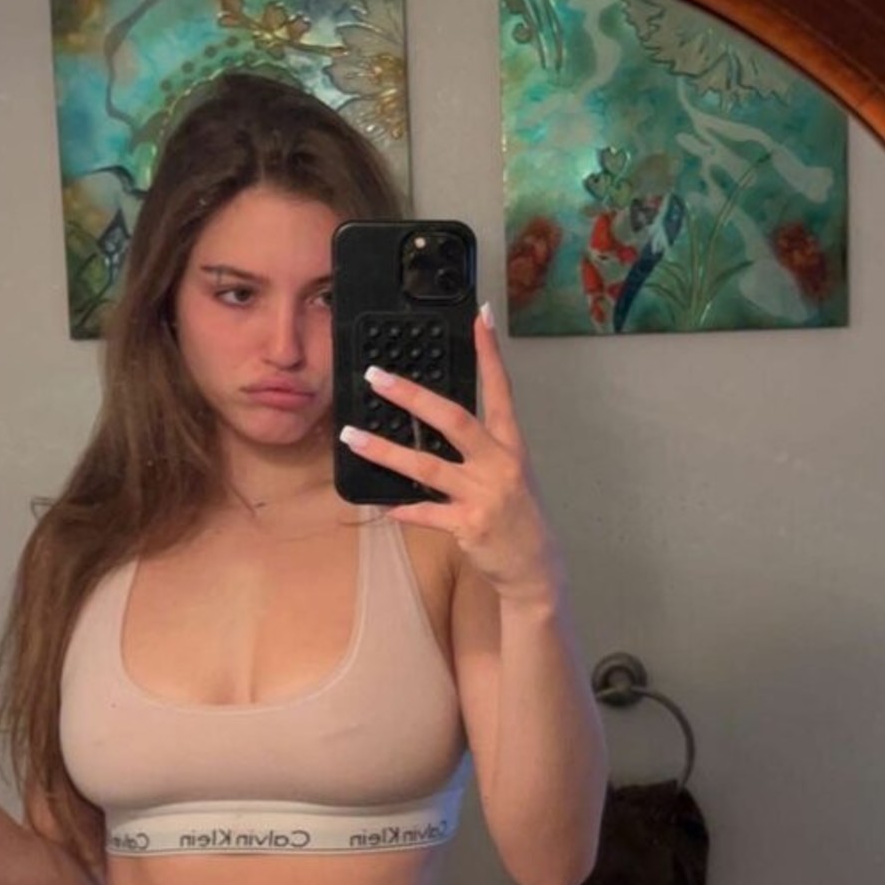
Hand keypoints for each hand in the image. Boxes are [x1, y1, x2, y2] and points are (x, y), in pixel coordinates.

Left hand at [340, 306, 565, 602]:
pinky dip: (401, 508)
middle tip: (377, 377)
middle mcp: (499, 463)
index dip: (490, 353)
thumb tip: (433, 421)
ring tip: (350, 436)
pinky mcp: (469, 525)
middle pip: (454, 420)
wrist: (534, 566)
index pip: (501, 389)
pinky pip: (426, 512)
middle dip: (412, 397)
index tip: (481, 318)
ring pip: (427, 466)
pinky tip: (381, 504)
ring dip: (384, 451)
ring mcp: (484, 495)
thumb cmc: (515, 514)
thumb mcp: (508, 473)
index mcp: (510, 445)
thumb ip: (478, 448)